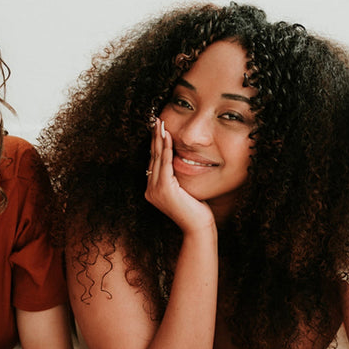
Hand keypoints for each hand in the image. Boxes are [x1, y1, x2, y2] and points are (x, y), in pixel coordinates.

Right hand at [144, 119, 214, 233]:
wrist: (198, 227)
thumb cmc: (196, 211)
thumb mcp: (184, 191)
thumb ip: (178, 179)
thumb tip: (181, 162)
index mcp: (153, 190)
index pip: (154, 162)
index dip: (155, 144)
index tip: (157, 129)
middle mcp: (150, 190)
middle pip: (153, 157)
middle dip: (154, 138)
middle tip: (155, 121)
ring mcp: (155, 190)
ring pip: (157, 158)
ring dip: (159, 139)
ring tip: (160, 124)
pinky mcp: (164, 189)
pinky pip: (165, 164)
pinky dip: (166, 149)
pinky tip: (167, 137)